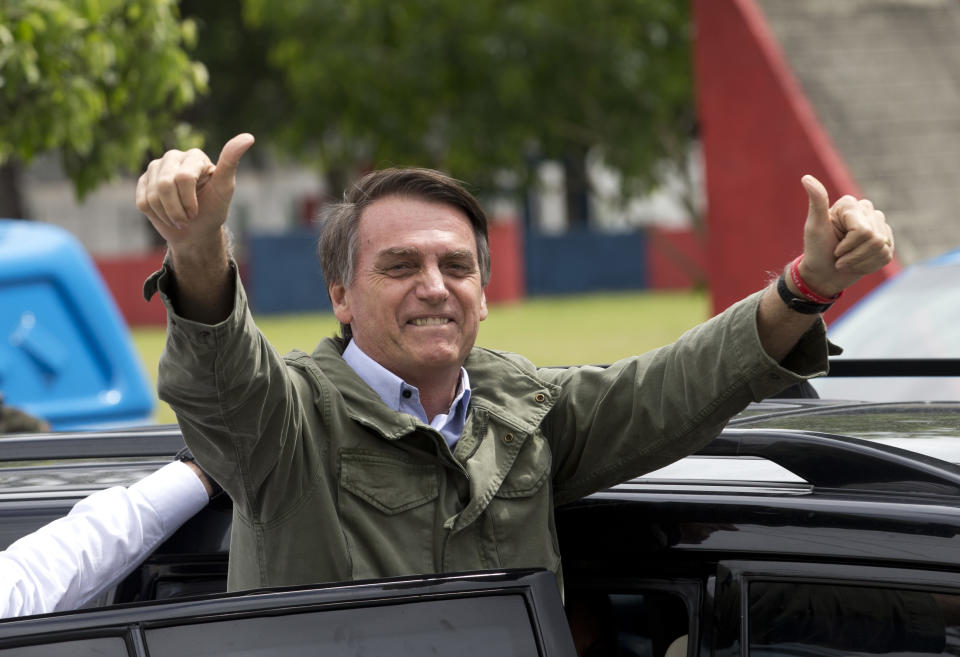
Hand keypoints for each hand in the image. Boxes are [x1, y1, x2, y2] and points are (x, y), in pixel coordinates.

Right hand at [135, 133, 254, 248]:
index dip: (189, 201)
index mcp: (194, 156)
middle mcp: (173, 157)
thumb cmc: (213, 208)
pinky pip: (143, 202)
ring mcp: (155, 168)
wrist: (196, 231)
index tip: (198, 211)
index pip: (183, 178)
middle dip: (177, 210)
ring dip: (168, 214)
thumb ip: (231, 162)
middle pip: (164, 186)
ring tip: (179, 217)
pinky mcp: (143, 182)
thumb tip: (249, 137)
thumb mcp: (225, 187)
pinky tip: (167, 214)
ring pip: (152, 195)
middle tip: (188, 217)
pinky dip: (156, 215)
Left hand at [797, 175, 893, 297]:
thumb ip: (816, 202)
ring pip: (881, 248)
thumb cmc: (816, 249)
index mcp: (850, 204)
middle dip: (853, 255)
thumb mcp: (814, 227)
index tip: (834, 248)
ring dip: (859, 261)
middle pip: (874, 239)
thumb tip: (806, 178)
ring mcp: (879, 226)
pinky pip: (886, 256)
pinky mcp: (887, 242)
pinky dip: (868, 265)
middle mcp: (867, 210)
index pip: (862, 231)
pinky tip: (857, 264)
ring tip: (846, 261)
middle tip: (838, 256)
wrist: (823, 273)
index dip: (847, 246)